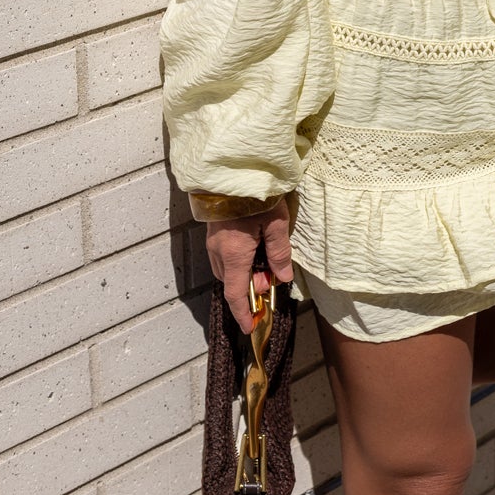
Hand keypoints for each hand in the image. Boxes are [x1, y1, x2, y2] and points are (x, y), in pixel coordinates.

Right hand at [205, 197, 294, 334]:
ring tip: (265, 257)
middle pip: (231, 282)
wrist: (231, 168)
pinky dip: (238, 260)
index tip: (249, 327)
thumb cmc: (255, 194)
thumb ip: (279, 252)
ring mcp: (213, 240)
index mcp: (233, 254)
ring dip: (244, 273)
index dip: (242, 313)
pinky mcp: (213, 230)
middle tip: (271, 275)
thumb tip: (282, 278)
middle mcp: (218, 250)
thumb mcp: (275, 223)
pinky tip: (253, 245)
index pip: (235, 294)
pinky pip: (223, 255)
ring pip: (226, 268)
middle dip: (250, 287)